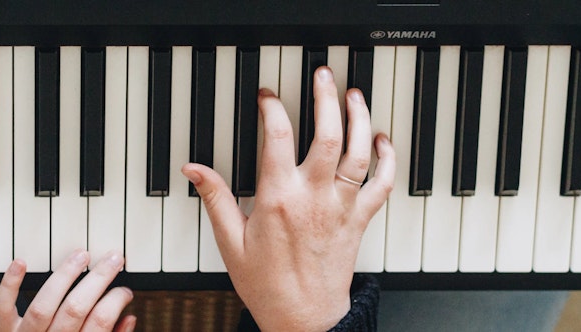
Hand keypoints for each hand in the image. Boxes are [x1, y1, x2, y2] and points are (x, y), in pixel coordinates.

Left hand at [0, 250, 135, 331]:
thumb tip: (129, 319)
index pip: (100, 323)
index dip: (115, 302)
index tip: (124, 290)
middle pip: (75, 309)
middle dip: (98, 279)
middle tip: (112, 260)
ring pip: (44, 305)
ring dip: (64, 276)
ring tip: (81, 256)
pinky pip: (3, 308)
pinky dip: (10, 285)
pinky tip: (21, 263)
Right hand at [181, 66, 394, 330]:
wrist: (304, 320)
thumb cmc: (268, 284)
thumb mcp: (230, 242)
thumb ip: (215, 199)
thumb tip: (193, 169)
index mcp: (278, 200)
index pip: (276, 138)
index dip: (272, 108)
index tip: (267, 97)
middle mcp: (314, 198)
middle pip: (328, 135)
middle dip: (326, 98)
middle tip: (323, 74)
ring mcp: (341, 208)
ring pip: (359, 153)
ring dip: (360, 119)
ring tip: (354, 95)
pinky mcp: (360, 220)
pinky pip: (382, 184)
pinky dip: (387, 158)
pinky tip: (382, 139)